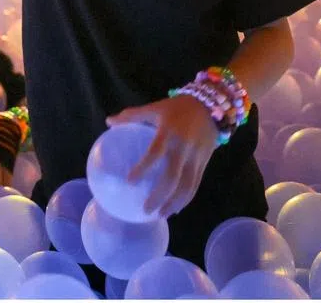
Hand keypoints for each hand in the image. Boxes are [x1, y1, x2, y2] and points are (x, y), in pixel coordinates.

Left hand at [106, 95, 219, 218]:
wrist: (212, 106)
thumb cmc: (177, 107)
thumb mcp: (154, 107)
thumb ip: (131, 115)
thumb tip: (108, 122)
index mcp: (168, 133)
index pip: (155, 153)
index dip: (143, 167)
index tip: (129, 181)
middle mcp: (183, 147)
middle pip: (173, 177)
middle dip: (160, 196)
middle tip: (146, 210)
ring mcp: (196, 157)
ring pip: (187, 186)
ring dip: (175, 203)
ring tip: (161, 214)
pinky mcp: (204, 163)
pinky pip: (195, 184)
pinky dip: (186, 199)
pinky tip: (176, 208)